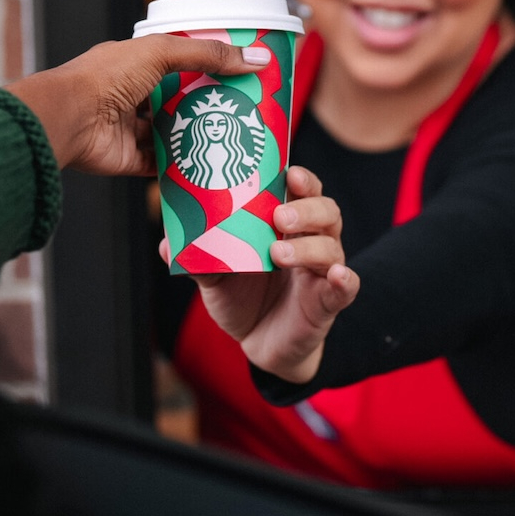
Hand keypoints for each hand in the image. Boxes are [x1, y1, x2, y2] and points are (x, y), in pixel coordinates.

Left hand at [7, 36, 268, 174]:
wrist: (68, 120)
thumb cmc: (103, 78)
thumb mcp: (160, 53)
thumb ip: (206, 54)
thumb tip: (253, 58)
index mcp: (134, 64)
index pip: (178, 61)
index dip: (207, 65)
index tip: (239, 72)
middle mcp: (131, 96)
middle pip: (178, 100)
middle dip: (207, 105)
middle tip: (243, 109)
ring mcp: (131, 129)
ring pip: (172, 134)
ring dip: (197, 136)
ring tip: (233, 138)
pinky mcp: (130, 160)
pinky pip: (162, 165)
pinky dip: (182, 167)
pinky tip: (209, 164)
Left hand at [194, 166, 357, 384]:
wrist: (257, 343)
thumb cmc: (242, 296)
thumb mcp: (215, 276)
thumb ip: (198, 258)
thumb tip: (169, 243)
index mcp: (286, 226)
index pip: (303, 191)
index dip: (301, 179)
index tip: (288, 172)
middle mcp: (311, 241)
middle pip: (326, 212)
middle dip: (306, 209)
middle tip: (279, 216)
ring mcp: (321, 272)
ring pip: (331, 246)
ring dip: (309, 246)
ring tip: (279, 253)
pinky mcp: (328, 303)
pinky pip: (346, 287)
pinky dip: (345, 279)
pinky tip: (337, 275)